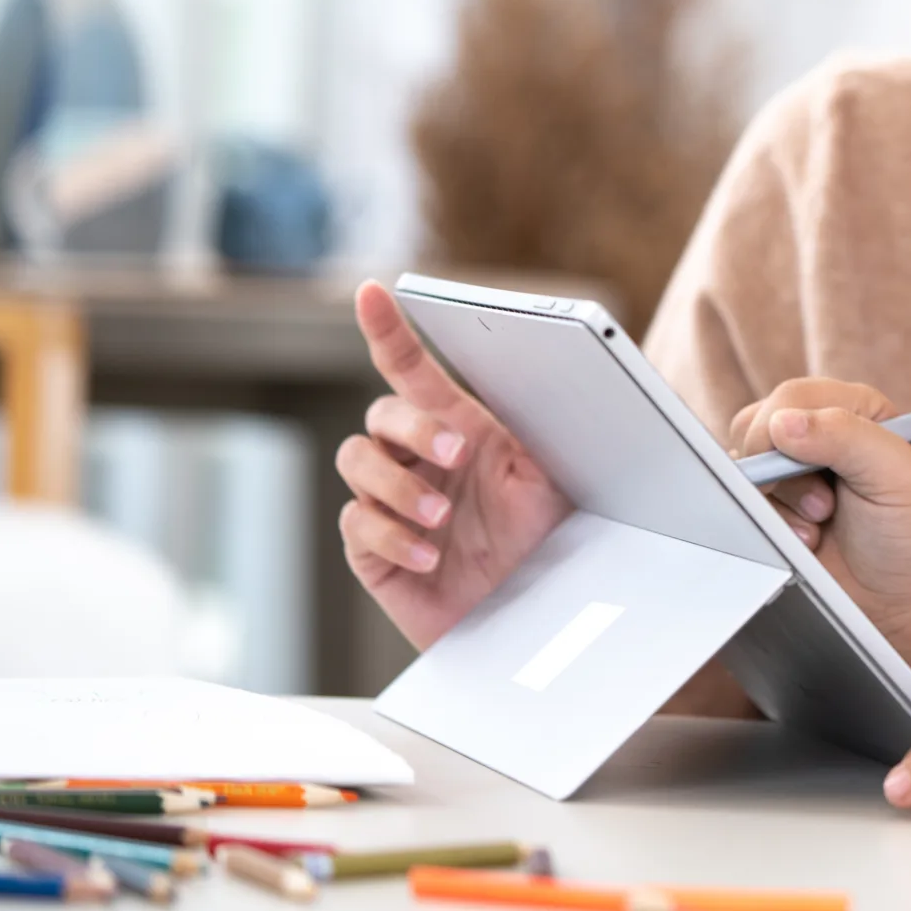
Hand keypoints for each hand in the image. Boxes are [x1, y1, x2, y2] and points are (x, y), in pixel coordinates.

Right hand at [336, 280, 572, 648]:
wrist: (539, 618)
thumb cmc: (551, 543)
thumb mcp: (554, 477)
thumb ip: (537, 428)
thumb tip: (553, 372)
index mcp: (461, 428)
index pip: (413, 371)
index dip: (389, 330)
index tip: (372, 292)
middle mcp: (418, 460)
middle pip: (381, 414)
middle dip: (412, 428)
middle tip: (454, 454)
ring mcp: (390, 503)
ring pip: (356, 461)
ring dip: (398, 485)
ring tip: (442, 519)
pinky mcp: (373, 552)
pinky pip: (356, 524)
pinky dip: (391, 535)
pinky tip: (429, 554)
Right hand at [725, 378, 895, 550]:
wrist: (896, 597)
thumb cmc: (908, 533)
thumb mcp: (895, 475)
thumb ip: (846, 437)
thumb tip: (782, 423)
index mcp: (855, 409)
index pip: (793, 397)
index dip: (781, 428)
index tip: (792, 467)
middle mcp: (821, 432)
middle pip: (759, 425)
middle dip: (780, 471)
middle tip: (822, 505)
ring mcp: (794, 469)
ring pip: (746, 462)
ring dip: (778, 499)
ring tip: (820, 520)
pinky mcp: (776, 504)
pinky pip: (742, 498)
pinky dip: (769, 521)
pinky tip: (805, 538)